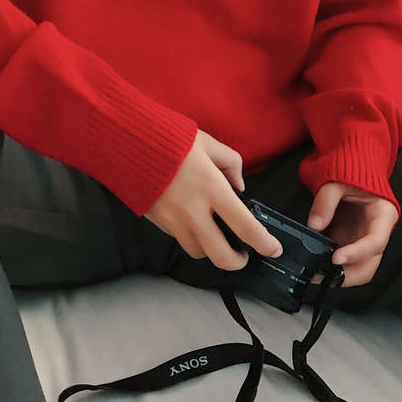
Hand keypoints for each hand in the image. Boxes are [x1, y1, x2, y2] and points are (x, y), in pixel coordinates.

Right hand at [145, 130, 282, 269]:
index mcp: (212, 188)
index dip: (264, 244)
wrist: (128, 143)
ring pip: (197, 252)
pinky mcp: (157, 222)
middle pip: (221, 256)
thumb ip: (231, 162)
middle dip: (237, 262)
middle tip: (243, 256)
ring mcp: (173, 220)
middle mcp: (193, 211)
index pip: (246, 227)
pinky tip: (190, 220)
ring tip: (215, 237)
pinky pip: (178, 238)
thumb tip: (239, 185)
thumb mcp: (207, 143)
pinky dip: (189, 235)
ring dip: (210, 250)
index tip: (273, 249)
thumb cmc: (170, 139)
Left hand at [307, 182, 397, 286]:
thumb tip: (315, 224)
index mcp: (383, 216)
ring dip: (340, 275)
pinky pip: (345, 261)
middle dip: (349, 274)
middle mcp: (377, 233)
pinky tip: (317, 267)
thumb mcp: (337, 182)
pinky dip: (332, 267)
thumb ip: (326, 201)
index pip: (376, 241)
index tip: (337, 258)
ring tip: (318, 275)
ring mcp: (364, 240)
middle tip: (324, 276)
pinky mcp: (351, 242)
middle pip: (370, 263)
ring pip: (359, 268)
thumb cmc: (352, 173)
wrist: (353, 169)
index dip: (357, 253)